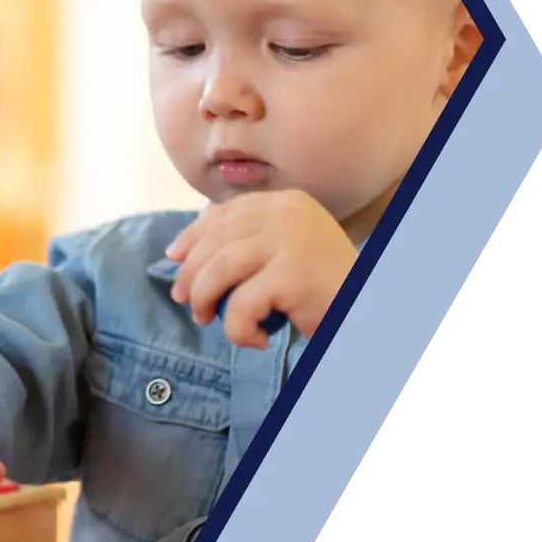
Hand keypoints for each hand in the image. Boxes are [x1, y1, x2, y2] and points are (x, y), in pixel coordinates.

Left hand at [167, 190, 356, 346]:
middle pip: (216, 240)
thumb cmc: (321, 289)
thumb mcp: (281, 253)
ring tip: (208, 320)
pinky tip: (258, 339)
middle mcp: (288, 213)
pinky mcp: (292, 275)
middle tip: (186, 302)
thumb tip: (177, 250)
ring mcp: (291, 241)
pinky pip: (241, 305)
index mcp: (286, 202)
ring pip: (219, 270)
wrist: (367, 316)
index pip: (225, 213)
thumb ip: (242, 242)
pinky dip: (239, 329)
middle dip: (191, 273)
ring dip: (204, 299)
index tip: (174, 258)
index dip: (193, 236)